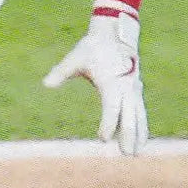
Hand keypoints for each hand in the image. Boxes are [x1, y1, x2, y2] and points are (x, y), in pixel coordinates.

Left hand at [43, 13, 147, 155]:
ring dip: (138, 134)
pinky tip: (140, 139)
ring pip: (138, 116)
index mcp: (112, 83)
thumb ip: (61, 72)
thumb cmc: (93, 47)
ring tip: (135, 153)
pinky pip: (140, 111)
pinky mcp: (135, 90)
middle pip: (130, 116)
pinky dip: (141, 125)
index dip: (108, 124)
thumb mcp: (75, 58)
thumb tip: (45, 83)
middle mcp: (126, 88)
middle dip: (128, 136)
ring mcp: (133, 89)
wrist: (114, 33)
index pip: (111, 109)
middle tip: (126, 154)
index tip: (103, 138)